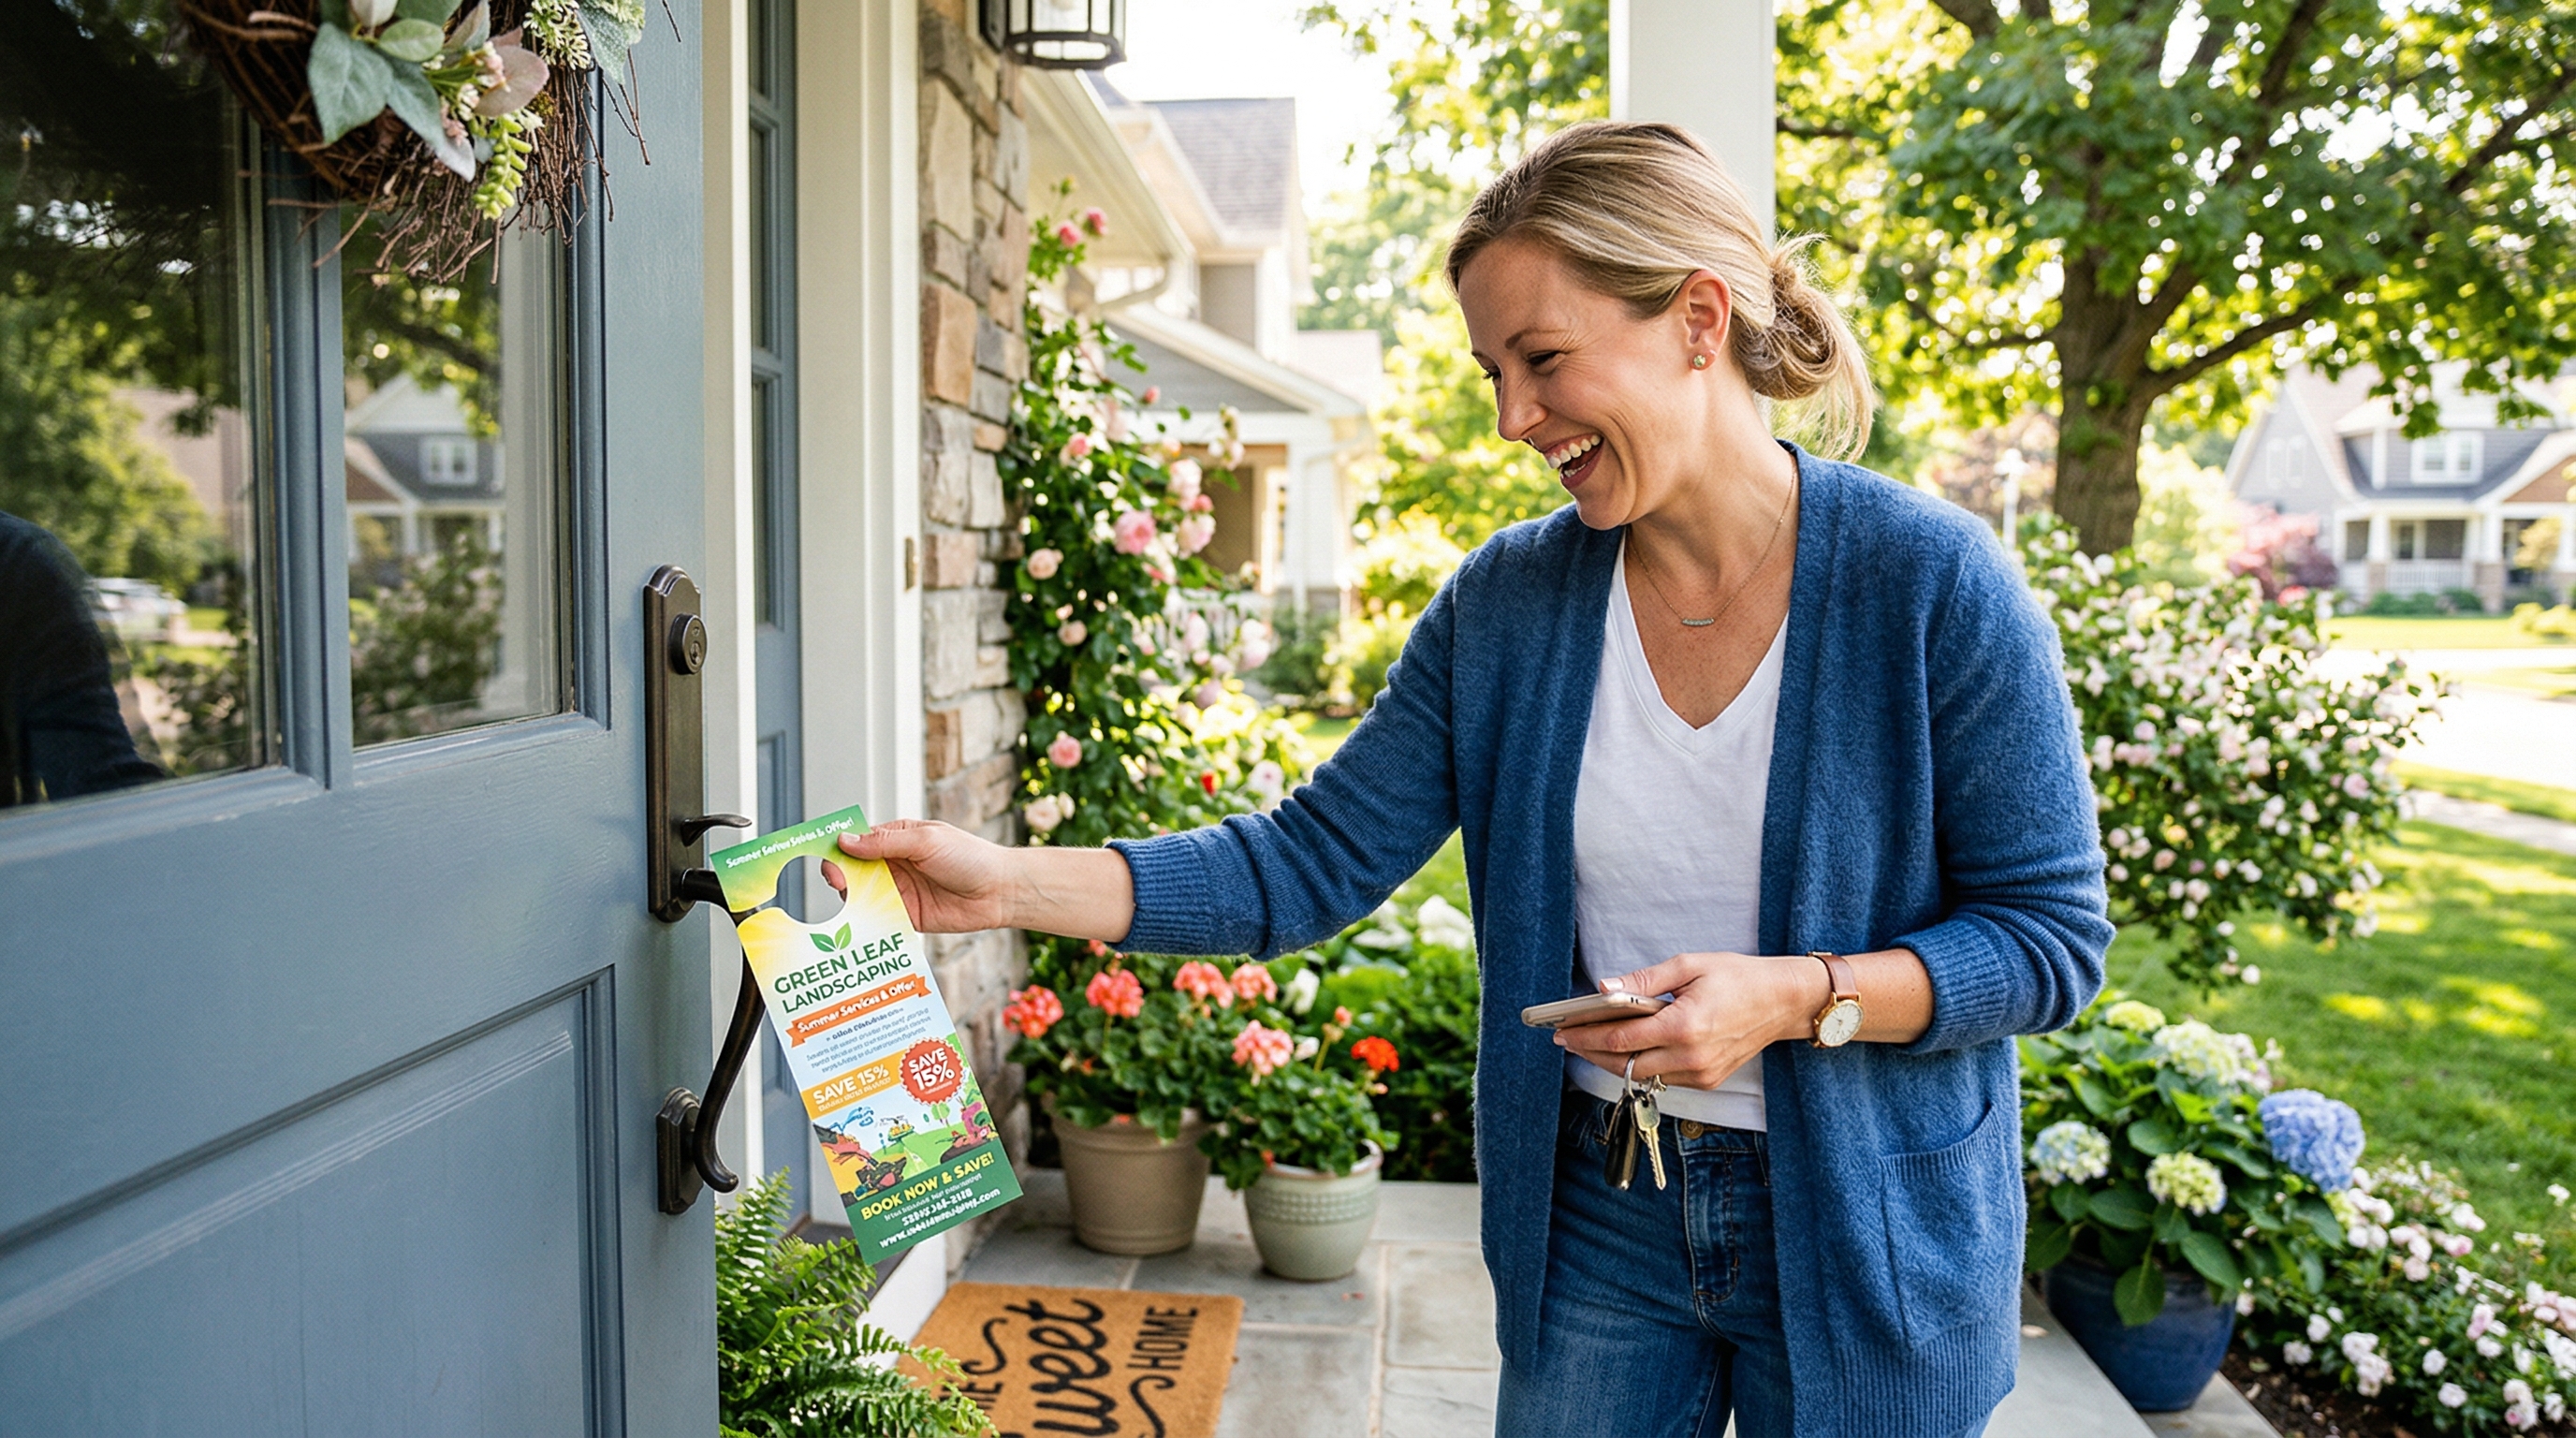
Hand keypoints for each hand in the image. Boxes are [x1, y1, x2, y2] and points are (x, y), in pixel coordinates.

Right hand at [837, 821, 1136, 941]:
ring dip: (849, 901)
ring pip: (861, 897)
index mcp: (895, 838)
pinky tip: (854, 928)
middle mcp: (892, 865)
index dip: (835, 846)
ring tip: (843, 904)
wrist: (1000, 892)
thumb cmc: (970, 857)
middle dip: (839, 875)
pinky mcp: (905, 918)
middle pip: (852, 870)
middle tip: (837, 881)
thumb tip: (846, 841)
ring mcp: (897, 892)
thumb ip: (885, 842)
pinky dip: (865, 924)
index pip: (856, 840)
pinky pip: (877, 921)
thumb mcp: (927, 841)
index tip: (817, 852)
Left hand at [1554, 952, 1827, 1088]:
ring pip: (1643, 1076)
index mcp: (1685, 1026)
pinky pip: (1664, 1079)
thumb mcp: (1689, 966)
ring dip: (1612, 1062)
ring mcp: (1701, 1073)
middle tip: (1567, 1040)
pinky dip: (1641, 1066)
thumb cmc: (1738, 977)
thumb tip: (1604, 988)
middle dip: (1591, 1052)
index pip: (1622, 1039)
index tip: (1563, 1030)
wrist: (1783, 1001)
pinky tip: (1626, 1051)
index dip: (1587, 1036)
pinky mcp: (1708, 1080)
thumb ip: (1644, 980)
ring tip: (1589, 1045)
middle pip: (1625, 1064)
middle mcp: (1692, 1056)